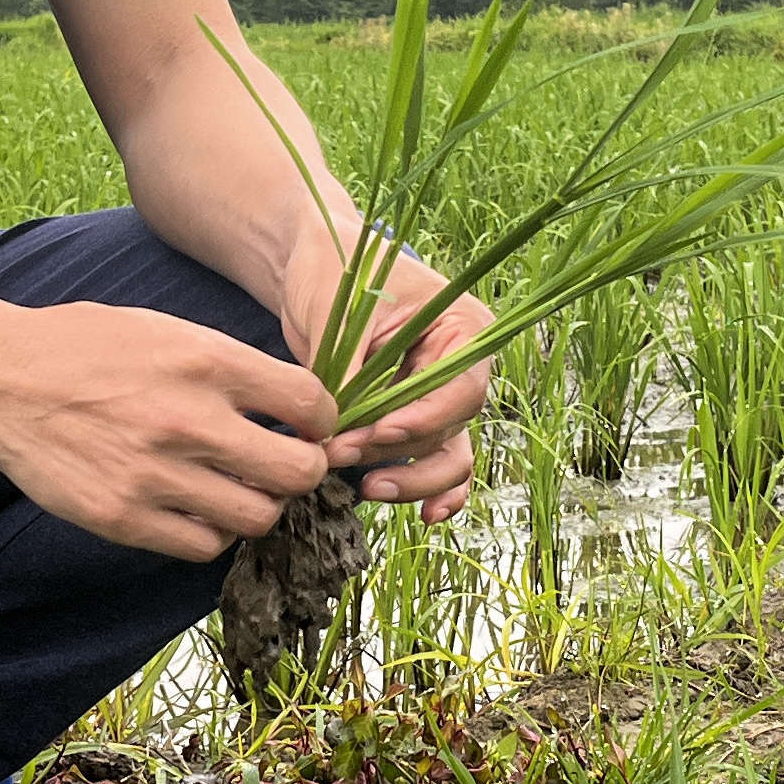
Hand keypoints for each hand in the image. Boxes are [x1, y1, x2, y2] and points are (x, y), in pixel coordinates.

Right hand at [0, 301, 337, 560]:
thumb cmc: (84, 347)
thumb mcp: (165, 329)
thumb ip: (227, 365)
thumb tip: (291, 404)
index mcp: (206, 362)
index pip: (310, 404)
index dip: (321, 420)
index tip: (308, 427)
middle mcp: (189, 421)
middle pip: (297, 472)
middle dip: (304, 471)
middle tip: (285, 466)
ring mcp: (156, 476)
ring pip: (256, 518)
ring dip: (257, 505)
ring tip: (236, 487)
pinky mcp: (123, 517)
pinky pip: (202, 546)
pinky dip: (211, 532)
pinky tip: (196, 507)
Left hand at [279, 232, 497, 527]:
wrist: (318, 266)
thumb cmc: (336, 269)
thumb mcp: (341, 312)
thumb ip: (348, 369)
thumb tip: (339, 429)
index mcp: (464, 327)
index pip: (459, 388)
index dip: (422, 419)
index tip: (376, 432)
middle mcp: (465, 367)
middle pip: (451, 428)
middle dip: (399, 451)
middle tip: (341, 454)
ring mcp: (442, 396)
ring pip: (448, 456)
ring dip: (413, 480)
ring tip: (366, 490)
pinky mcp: (415, 420)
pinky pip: (438, 462)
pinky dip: (433, 490)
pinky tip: (424, 517)